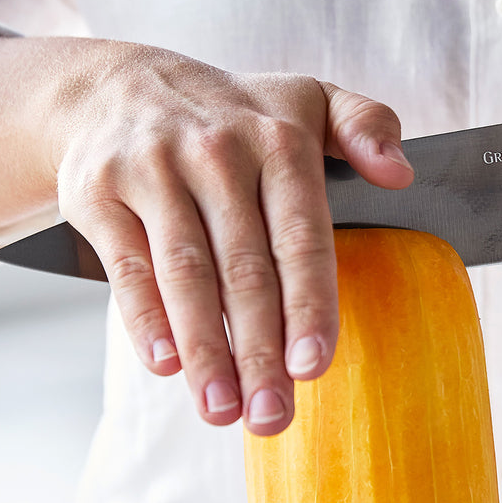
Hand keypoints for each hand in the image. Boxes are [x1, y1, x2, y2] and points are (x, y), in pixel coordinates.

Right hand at [53, 45, 411, 433]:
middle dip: (257, 351)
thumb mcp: (308, 99)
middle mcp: (218, 153)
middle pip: (244, 270)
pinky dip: (145, 318)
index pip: (301, 237)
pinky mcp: (100, 191)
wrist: (116, 87)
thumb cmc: (231, 115)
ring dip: (205, 350)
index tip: (313, 366)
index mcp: (278, 142)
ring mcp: (155, 171)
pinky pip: (128, 266)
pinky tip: (166, 365)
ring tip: (222, 409)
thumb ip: (366, 127)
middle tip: (272, 415)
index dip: (308, 305)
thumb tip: (401, 175)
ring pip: (186, 275)